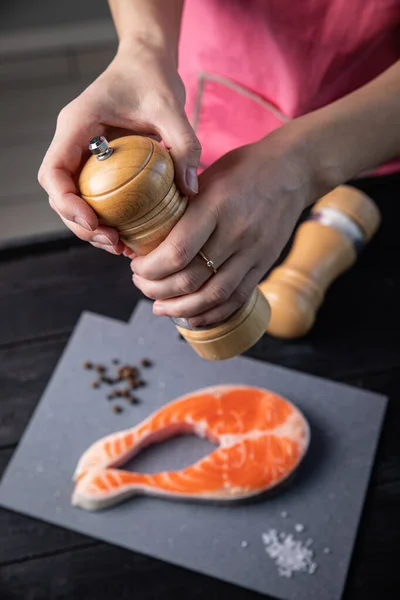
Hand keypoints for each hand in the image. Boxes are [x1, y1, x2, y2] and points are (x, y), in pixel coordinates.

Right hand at [37, 41, 200, 255]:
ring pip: (73, 200)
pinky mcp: (97, 164)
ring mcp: (82, 154)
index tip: (93, 223)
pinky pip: (93, 196)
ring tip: (120, 246)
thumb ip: (184, 145)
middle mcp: (72, 142)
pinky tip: (127, 235)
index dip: (66, 203)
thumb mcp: (171, 108)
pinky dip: (105, 217)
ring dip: (91, 227)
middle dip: (80, 224)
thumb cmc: (153, 78)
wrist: (147, 62)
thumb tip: (190, 191)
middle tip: (113, 243)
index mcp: (76, 126)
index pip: (54, 171)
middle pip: (59, 194)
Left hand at [130, 126, 314, 325]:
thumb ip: (180, 205)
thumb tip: (145, 236)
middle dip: (157, 289)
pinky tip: (192, 317)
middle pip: (191, 279)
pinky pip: (237, 298)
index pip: (177, 252)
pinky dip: (212, 313)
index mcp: (216, 206)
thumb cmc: (242, 169)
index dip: (150, 268)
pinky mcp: (264, 264)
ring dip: (181, 308)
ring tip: (161, 307)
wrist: (292, 171)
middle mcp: (236, 232)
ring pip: (213, 296)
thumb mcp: (206, 176)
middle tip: (142, 285)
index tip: (136, 266)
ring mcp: (254, 252)